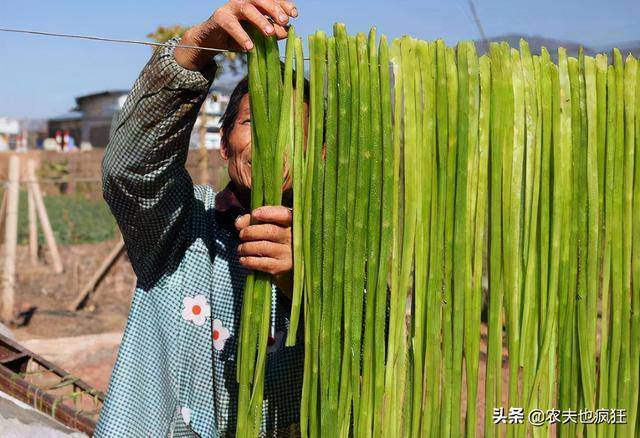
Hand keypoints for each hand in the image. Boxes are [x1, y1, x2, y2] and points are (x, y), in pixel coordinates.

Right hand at [175, 0, 298, 70]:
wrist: (213, 40)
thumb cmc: (238, 36)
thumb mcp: (257, 35)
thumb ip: (271, 32)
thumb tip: (286, 33)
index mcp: (256, 3)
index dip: (284, 4)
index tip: (294, 15)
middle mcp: (244, 1)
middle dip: (274, 9)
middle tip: (284, 21)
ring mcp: (232, 7)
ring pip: (247, 8)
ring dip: (260, 20)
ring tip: (270, 33)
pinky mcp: (220, 17)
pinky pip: (232, 25)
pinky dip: (242, 36)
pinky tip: (250, 47)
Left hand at [235, 206, 293, 298]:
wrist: (288, 262)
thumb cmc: (275, 239)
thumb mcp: (268, 224)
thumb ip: (252, 220)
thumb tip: (238, 223)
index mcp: (291, 222)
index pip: (283, 214)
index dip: (269, 213)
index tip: (255, 214)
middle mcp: (293, 237)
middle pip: (271, 231)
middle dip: (251, 231)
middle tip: (242, 234)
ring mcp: (289, 253)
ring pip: (264, 247)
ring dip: (247, 247)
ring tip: (241, 248)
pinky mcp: (283, 267)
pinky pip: (263, 263)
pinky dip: (249, 261)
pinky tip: (243, 259)